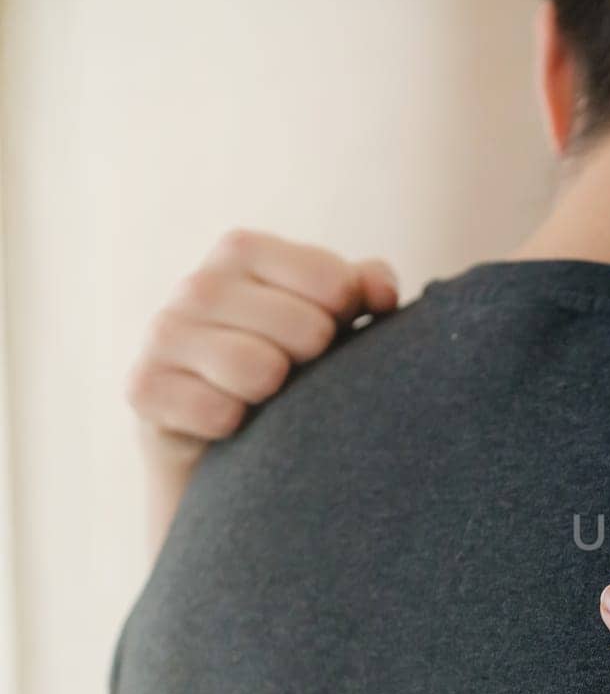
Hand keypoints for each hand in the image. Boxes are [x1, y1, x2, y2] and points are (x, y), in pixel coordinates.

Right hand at [125, 228, 398, 469]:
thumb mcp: (333, 320)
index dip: (350, 316)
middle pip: (306, 330)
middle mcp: (199, 284)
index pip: (332, 281)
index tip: (337, 331)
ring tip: (268, 398)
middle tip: (299, 374)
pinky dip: (235, 426)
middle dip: (318, 362)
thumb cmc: (290, 363)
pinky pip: (215, 411)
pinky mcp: (143, 387)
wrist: (225, 441)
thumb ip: (362, 290)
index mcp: (245, 252)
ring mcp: (164, 333)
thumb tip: (381, 292)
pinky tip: (232, 425)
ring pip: (258, 370)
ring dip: (277, 396)